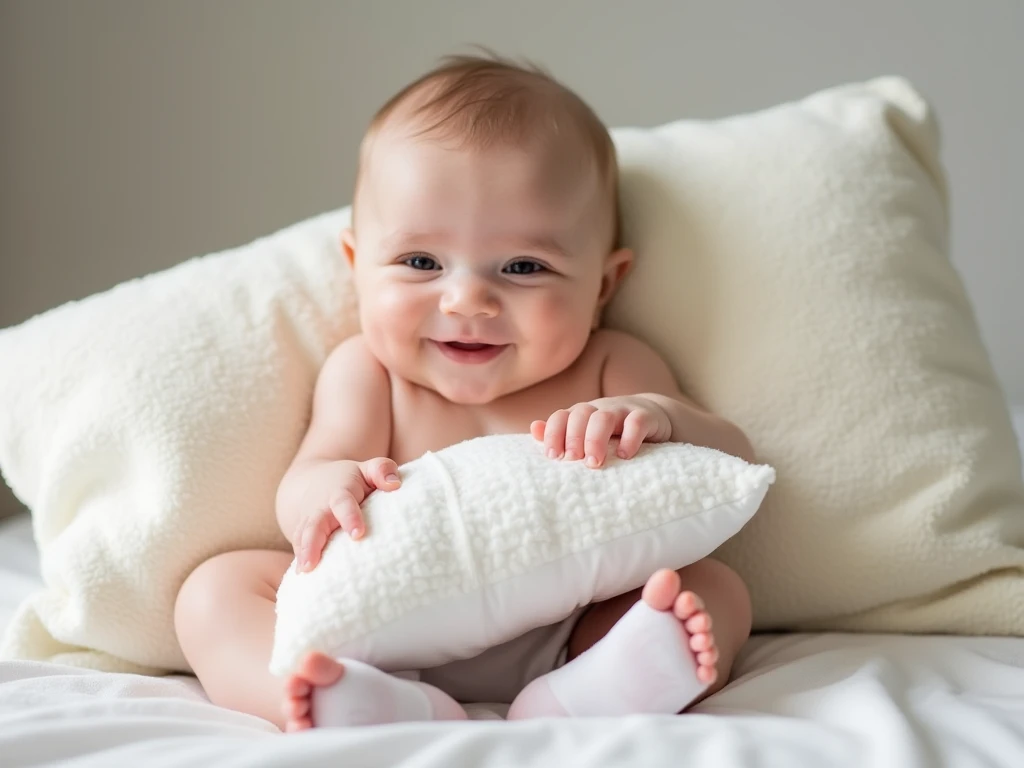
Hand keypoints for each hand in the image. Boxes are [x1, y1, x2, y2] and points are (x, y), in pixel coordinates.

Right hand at [292, 457, 400, 571]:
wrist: (316, 481)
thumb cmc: (352, 479)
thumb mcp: (368, 468)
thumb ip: (382, 470)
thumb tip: (395, 485)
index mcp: (340, 492)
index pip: (343, 503)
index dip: (350, 517)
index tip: (358, 534)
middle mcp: (320, 508)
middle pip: (314, 525)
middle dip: (313, 543)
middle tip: (313, 564)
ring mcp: (309, 521)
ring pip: (302, 537)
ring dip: (302, 554)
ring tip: (304, 573)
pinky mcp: (302, 534)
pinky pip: (298, 546)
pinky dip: (299, 560)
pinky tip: (302, 578)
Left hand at [531, 396, 672, 468]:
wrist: (654, 416)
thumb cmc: (614, 431)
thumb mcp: (587, 432)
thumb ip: (562, 434)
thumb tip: (534, 429)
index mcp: (582, 414)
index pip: (561, 416)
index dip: (554, 434)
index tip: (554, 457)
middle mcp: (600, 409)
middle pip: (581, 414)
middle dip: (573, 437)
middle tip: (574, 460)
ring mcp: (623, 410)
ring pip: (604, 417)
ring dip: (596, 439)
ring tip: (595, 462)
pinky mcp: (646, 416)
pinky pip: (637, 422)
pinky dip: (630, 438)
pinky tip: (625, 455)